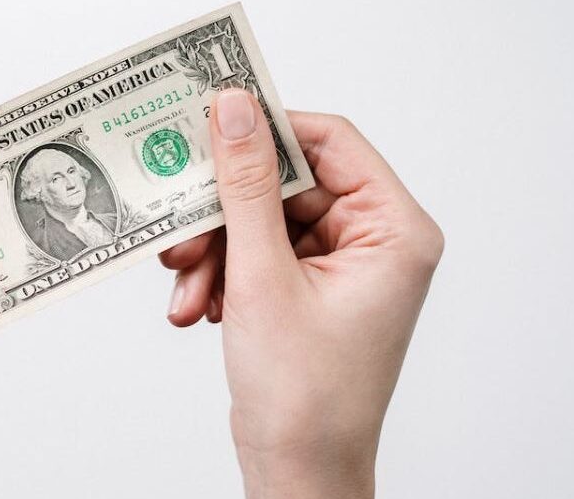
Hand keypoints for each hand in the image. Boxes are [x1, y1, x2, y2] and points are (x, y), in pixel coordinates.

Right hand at [160, 90, 442, 497]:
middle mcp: (373, 240)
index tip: (209, 120)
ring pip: (262, 221)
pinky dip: (223, 274)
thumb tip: (234, 109)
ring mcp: (340, 265)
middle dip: (224, 214)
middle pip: (286, 184)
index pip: (330, 141)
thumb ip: (244, 186)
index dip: (267, 128)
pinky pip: (258, 253)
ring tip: (184, 287)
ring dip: (215, 251)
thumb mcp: (262, 277)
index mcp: (393, 230)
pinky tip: (197, 307)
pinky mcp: (309, 287)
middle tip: (180, 233)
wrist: (298, 471)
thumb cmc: (304, 395)